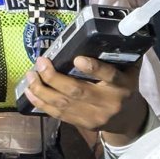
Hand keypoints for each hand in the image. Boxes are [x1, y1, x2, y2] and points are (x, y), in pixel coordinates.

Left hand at [22, 56, 147, 145]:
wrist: (127, 119)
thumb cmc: (125, 88)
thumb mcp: (129, 72)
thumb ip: (119, 57)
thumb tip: (103, 34)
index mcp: (121, 85)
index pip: (109, 75)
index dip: (93, 68)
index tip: (77, 58)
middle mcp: (107, 102)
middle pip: (77, 91)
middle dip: (54, 77)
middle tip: (40, 63)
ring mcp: (93, 116)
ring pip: (63, 104)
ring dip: (42, 90)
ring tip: (30, 76)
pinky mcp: (82, 124)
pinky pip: (58, 114)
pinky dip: (41, 103)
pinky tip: (30, 92)